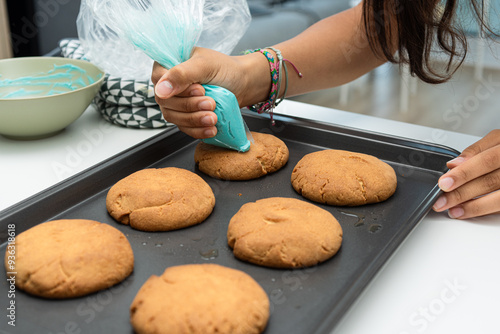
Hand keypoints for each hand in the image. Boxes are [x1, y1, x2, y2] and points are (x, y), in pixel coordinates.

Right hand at [151, 47, 267, 138]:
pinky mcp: (186, 117)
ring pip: (175, 118)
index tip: (200, 90)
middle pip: (167, 102)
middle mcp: (168, 85)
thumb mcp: (204, 65)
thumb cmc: (225, 69)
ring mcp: (176, 103)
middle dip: (190, 106)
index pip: (159, 80)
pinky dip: (198, 131)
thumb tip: (160, 90)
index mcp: (168, 65)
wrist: (243, 84)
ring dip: (194, 120)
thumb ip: (181, 74)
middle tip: (211, 104)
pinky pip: (185, 128)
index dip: (177, 89)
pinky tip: (211, 129)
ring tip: (213, 118)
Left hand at [433, 129, 499, 218]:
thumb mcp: (498, 140)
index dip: (464, 172)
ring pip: (499, 198)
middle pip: (491, 181)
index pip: (486, 160)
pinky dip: (485, 209)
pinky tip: (469, 212)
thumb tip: (454, 164)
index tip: (444, 182)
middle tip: (442, 201)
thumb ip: (476, 150)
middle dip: (462, 193)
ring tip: (453, 210)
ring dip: (473, 206)